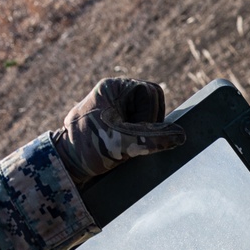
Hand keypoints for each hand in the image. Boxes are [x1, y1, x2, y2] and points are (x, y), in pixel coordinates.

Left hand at [51, 77, 184, 184]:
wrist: (68, 162)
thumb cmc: (89, 148)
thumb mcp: (123, 144)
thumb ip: (152, 139)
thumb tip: (181, 136)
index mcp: (114, 87)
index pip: (151, 93)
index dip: (150, 115)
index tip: (134, 132)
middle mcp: (116, 91)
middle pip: (153, 100)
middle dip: (150, 122)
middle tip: (134, 139)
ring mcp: (117, 105)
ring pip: (149, 113)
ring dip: (145, 130)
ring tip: (127, 143)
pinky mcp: (118, 119)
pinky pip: (140, 122)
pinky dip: (139, 135)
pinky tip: (126, 145)